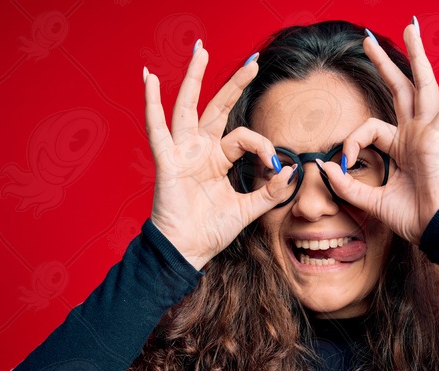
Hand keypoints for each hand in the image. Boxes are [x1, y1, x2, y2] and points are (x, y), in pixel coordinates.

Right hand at [143, 48, 296, 269]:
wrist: (189, 250)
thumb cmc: (212, 230)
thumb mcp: (248, 209)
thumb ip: (269, 191)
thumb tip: (289, 171)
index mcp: (218, 159)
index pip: (244, 137)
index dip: (263, 146)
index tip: (274, 166)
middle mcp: (200, 150)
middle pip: (217, 107)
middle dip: (234, 83)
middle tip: (253, 61)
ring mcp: (182, 152)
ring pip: (188, 107)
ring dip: (195, 78)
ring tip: (201, 51)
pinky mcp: (168, 161)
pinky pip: (157, 130)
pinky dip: (152, 104)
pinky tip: (150, 79)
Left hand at [317, 23, 438, 245]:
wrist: (436, 230)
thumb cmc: (413, 217)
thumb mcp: (372, 200)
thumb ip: (348, 185)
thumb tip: (324, 166)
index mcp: (401, 147)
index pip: (369, 128)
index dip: (352, 142)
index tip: (341, 162)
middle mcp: (415, 134)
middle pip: (399, 89)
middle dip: (384, 63)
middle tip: (367, 40)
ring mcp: (429, 132)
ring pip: (422, 85)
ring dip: (416, 55)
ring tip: (411, 28)